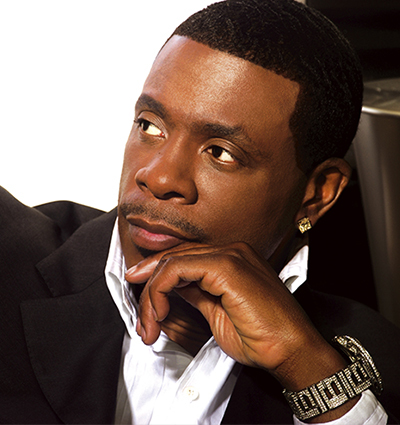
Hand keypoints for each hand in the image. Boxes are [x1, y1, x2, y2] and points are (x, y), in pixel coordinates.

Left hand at [125, 242, 346, 390]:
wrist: (290, 350)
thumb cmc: (259, 336)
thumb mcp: (217, 311)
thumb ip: (195, 293)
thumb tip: (171, 288)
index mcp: (231, 258)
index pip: (183, 258)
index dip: (155, 274)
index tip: (140, 295)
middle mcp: (230, 250)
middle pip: (174, 257)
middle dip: (149, 287)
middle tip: (141, 319)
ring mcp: (229, 255)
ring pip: (172, 262)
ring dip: (152, 294)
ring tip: (148, 325)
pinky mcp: (226, 266)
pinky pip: (178, 269)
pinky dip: (160, 290)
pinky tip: (158, 313)